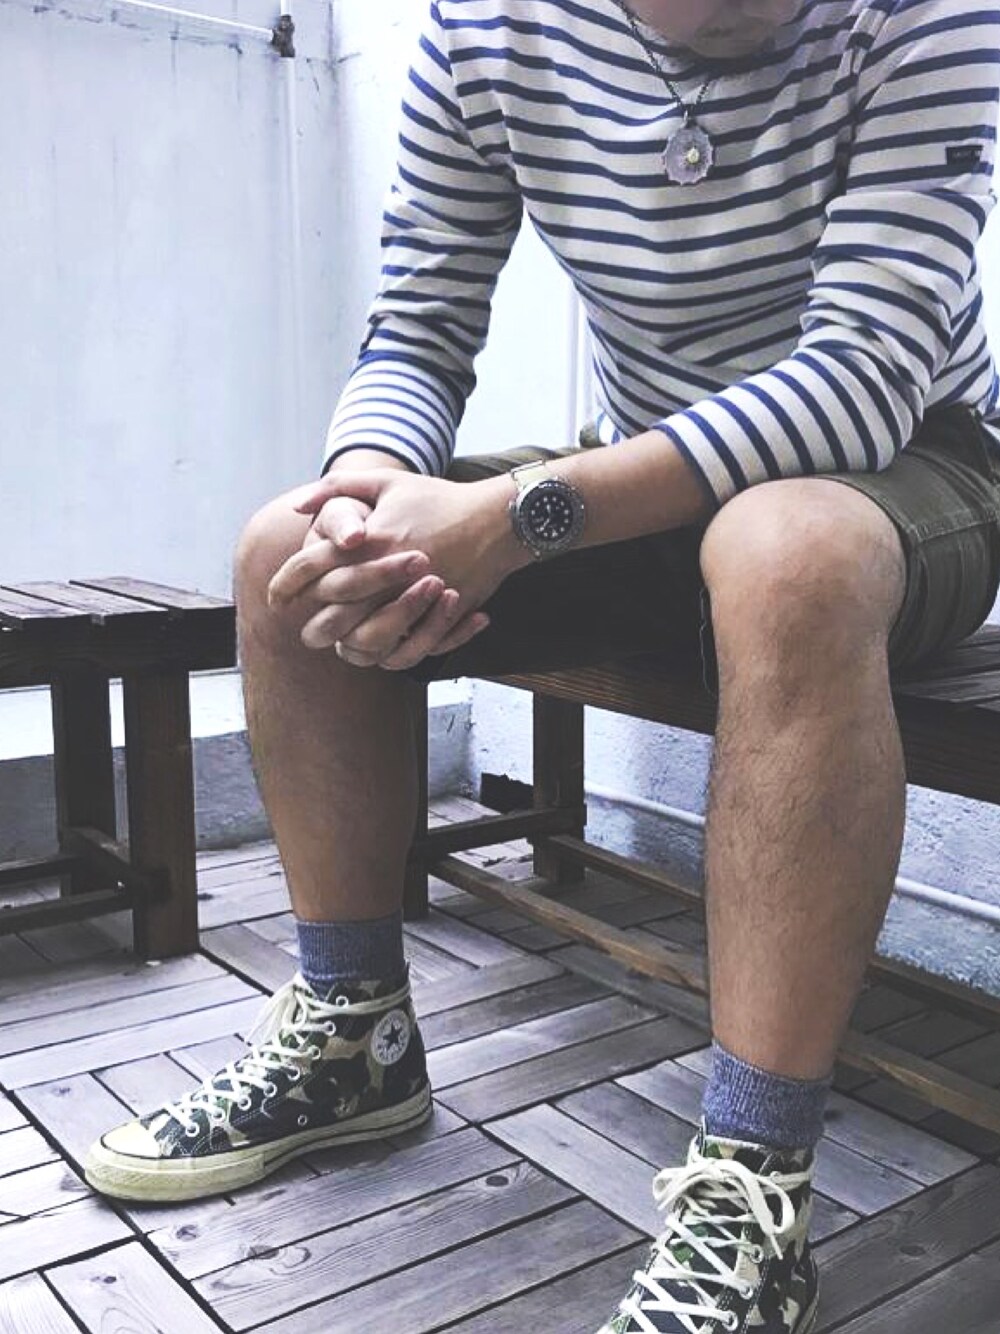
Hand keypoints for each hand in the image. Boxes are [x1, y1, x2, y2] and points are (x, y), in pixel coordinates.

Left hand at [270, 470, 518, 668]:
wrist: (496, 519)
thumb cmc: (438, 499)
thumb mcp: (386, 482)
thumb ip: (336, 489)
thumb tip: (297, 508)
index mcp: (369, 540)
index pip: (311, 568)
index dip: (286, 584)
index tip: (276, 597)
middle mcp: (388, 573)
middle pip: (333, 612)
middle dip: (312, 623)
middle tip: (302, 628)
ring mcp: (415, 599)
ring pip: (365, 639)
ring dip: (346, 644)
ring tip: (337, 641)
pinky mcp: (438, 617)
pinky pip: (404, 651)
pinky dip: (385, 654)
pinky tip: (373, 645)